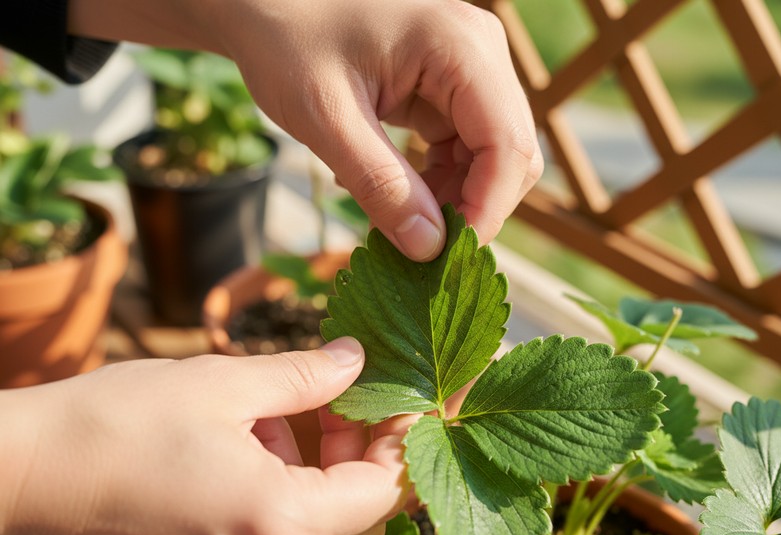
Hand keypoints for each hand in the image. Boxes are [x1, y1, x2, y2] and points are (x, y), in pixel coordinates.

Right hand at [0, 337, 408, 534]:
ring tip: (300, 415)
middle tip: (353, 400)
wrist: (26, 476)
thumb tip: (355, 360)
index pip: (384, 491)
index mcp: (278, 524)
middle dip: (371, 458)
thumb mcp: (222, 384)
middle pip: (366, 523)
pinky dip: (296, 498)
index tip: (405, 395)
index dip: (404, 438)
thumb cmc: (116, 426)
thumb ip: (305, 376)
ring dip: (332, 477)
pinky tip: (266, 444)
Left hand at [68, 0, 541, 260]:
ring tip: (402, 225)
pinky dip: (441, 183)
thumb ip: (380, 186)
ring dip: (455, 201)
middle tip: (421, 250)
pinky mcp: (451, 87)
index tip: (444, 260)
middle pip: (511, 154)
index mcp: (461, 48)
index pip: (507, 145)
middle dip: (473, 209)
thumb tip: (428, 250)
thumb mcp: (326, 119)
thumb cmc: (286, 42)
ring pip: (492, 158)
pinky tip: (401, 197)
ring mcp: (470, 69)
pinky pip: (467, 149)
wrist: (265, 3)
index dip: (485, 211)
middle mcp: (481, 54)